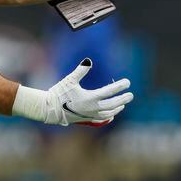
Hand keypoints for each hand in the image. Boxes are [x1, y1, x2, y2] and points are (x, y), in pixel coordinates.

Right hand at [13, 59, 133, 125]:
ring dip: (117, 108)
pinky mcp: (86, 119)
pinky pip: (101, 119)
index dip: (119, 86)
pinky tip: (111, 115)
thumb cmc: (59, 93)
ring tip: (122, 105)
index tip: (128, 82)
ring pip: (108, 113)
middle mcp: (92, 108)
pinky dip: (108, 117)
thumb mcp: (69, 80)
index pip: (109, 91)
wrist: (50, 109)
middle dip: (123, 99)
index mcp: (90, 97)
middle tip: (130, 95)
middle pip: (113, 104)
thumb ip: (80, 71)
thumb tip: (89, 61)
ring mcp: (90, 115)